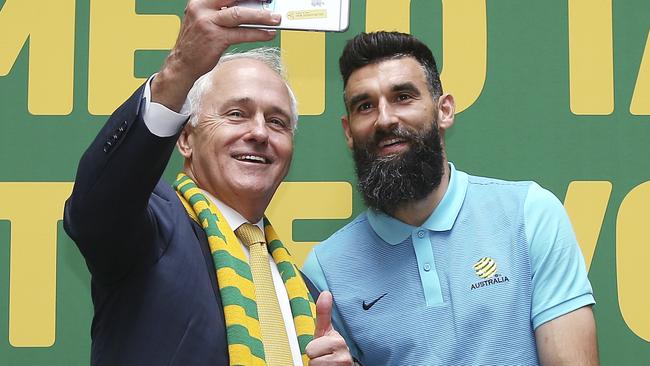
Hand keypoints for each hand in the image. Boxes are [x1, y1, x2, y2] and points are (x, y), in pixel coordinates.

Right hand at [152, 0, 280, 110]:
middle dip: (256, 0)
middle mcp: (202, 8)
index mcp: (200, 1)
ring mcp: (208, 23)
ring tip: (275, 19)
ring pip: (240, 15)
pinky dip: (257, 33)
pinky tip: (268, 34)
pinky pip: (242, 34)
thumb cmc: (197, 42)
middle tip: (272, 3)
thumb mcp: (205, 20)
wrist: (182, 64)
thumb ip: (223, 12)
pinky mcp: (215, 38)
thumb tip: (251, 8)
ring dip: (261, 16)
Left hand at [306, 291, 352, 365]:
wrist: (342, 365)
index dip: (314, 348)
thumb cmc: (332, 350)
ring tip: (326, 363)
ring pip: (314, 364)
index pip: (310, 349)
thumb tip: (326, 293)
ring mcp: (342, 365)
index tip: (322, 349)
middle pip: (311, 355)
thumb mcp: (325, 331)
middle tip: (323, 356)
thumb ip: (324, 313)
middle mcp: (344, 355)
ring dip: (318, 365)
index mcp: (339, 341)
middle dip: (315, 356)